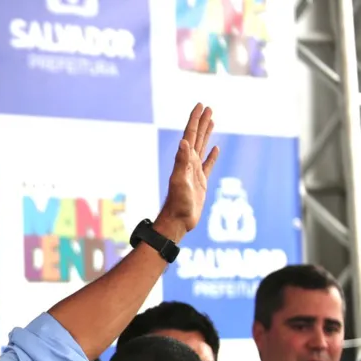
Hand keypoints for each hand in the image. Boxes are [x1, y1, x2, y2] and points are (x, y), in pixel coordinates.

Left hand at [157, 104, 219, 238]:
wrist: (178, 220)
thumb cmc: (178, 203)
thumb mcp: (180, 181)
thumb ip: (181, 161)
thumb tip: (183, 142)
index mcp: (185, 160)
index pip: (190, 135)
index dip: (195, 120)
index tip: (200, 105)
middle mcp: (189, 163)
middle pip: (197, 137)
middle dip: (202, 122)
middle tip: (208, 107)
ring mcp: (195, 172)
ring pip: (202, 147)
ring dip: (207, 133)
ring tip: (212, 121)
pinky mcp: (201, 182)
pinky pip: (208, 165)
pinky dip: (212, 155)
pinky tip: (215, 149)